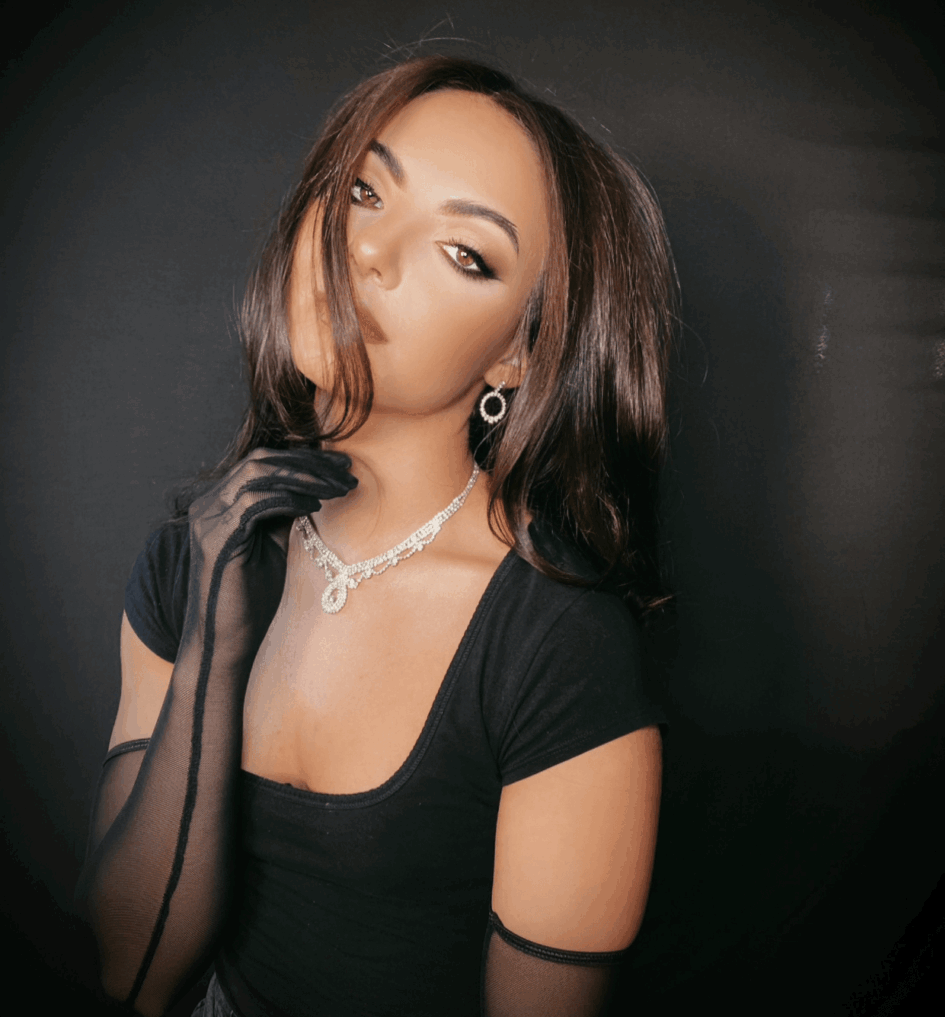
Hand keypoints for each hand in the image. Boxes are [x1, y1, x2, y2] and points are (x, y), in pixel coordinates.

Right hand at [185, 447, 356, 657]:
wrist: (230, 642)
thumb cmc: (257, 598)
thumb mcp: (280, 544)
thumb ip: (290, 512)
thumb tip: (325, 483)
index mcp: (222, 502)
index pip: (265, 461)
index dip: (306, 459)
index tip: (345, 465)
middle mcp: (210, 504)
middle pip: (262, 459)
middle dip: (310, 462)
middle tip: (347, 471)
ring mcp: (208, 519)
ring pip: (259, 473)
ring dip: (305, 477)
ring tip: (338, 488)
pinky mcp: (215, 538)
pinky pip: (255, 502)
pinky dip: (289, 499)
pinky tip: (316, 508)